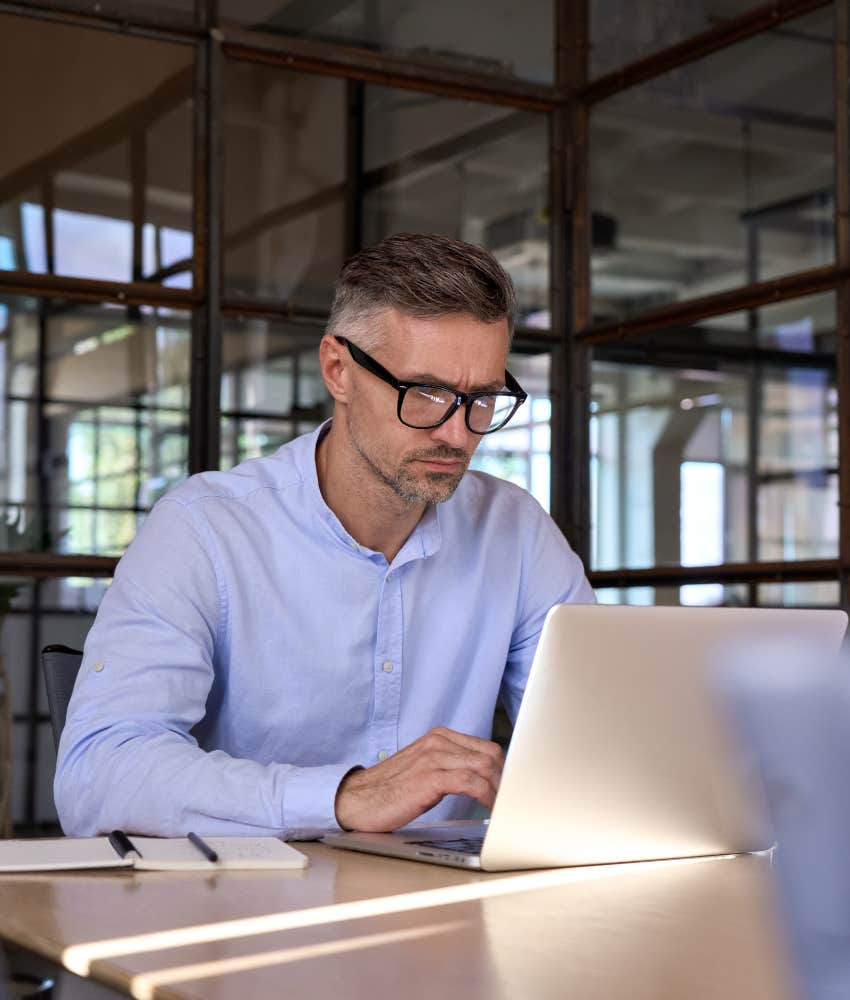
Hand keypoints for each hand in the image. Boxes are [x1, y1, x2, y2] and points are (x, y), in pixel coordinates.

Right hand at [334, 727, 503, 831]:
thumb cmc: (391, 789)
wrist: (357, 800)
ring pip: (485, 767)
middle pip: (491, 755)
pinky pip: (471, 783)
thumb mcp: (425, 769)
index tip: (511, 791)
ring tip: (504, 809)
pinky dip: (487, 796)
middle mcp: (438, 742)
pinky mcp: (430, 778)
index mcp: (439, 737)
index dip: (504, 771)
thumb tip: (484, 781)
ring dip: (500, 790)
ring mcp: (434, 757)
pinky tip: (489, 809)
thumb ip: (451, 767)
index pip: (486, 748)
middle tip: (511, 803)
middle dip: (506, 780)